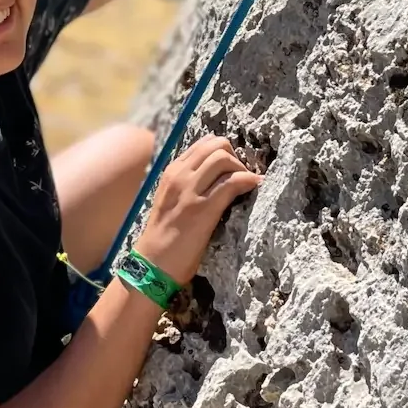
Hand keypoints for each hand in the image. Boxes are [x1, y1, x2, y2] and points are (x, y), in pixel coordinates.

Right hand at [134, 135, 262, 286]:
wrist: (152, 263)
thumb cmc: (164, 236)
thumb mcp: (171, 200)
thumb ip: (187, 184)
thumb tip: (214, 177)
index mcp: (172, 172)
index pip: (203, 143)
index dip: (223, 150)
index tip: (233, 167)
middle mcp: (180, 176)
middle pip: (216, 145)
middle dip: (235, 155)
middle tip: (242, 175)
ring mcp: (190, 191)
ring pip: (223, 158)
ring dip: (242, 168)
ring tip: (247, 184)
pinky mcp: (203, 210)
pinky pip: (232, 183)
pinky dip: (248, 181)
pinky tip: (255, 186)